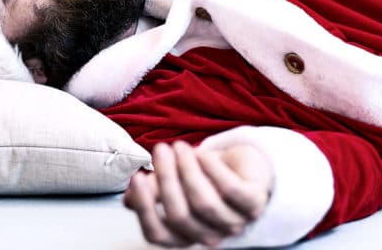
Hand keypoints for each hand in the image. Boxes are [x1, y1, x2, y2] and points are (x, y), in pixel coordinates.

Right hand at [124, 141, 273, 247]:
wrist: (241, 166)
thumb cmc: (204, 175)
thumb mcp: (175, 182)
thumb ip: (152, 190)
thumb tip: (128, 196)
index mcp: (185, 236)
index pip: (157, 233)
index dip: (144, 207)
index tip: (136, 177)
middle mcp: (209, 236)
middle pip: (180, 216)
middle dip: (166, 180)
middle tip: (159, 149)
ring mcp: (234, 223)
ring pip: (204, 204)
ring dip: (188, 171)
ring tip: (179, 146)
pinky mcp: (253, 204)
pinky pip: (231, 190)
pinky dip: (213, 169)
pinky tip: (202, 152)